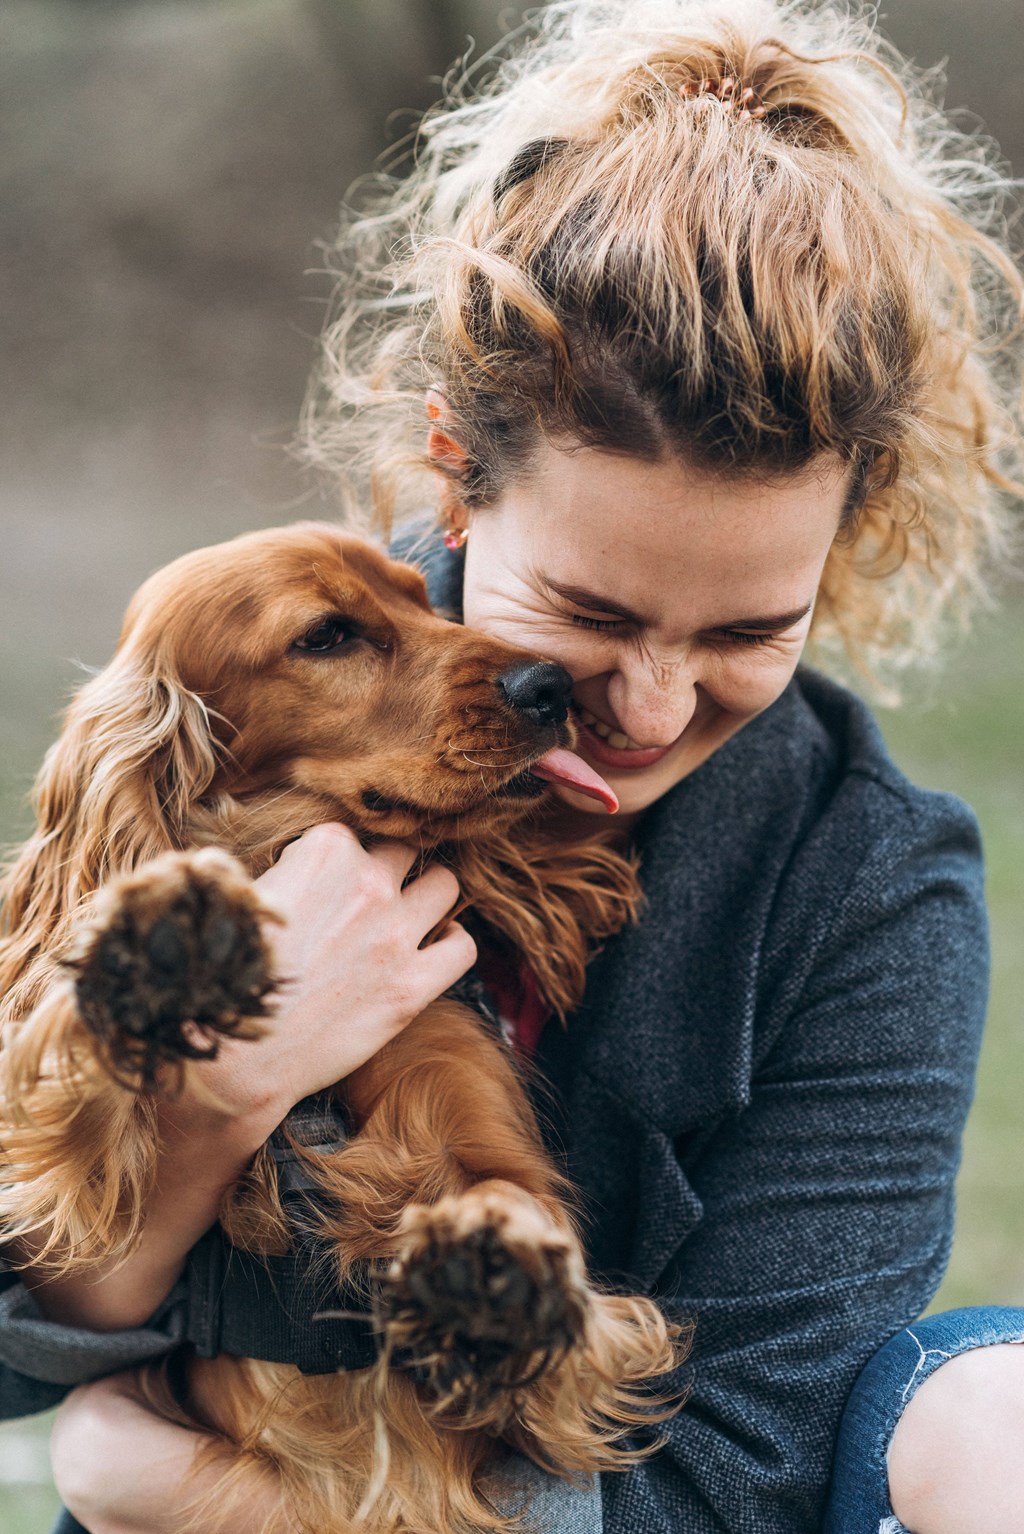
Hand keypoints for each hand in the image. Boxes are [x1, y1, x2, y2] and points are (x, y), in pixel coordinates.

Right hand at [178, 825, 475, 1130]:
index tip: (321, 888)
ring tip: (411, 916)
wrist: (235, 1055)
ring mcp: (397, 934)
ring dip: (428, 896)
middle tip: (368, 900)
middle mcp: (369, 883)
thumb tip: (293, 862)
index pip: (350, 835)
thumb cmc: (226, 976)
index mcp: (325, 851)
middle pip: (403, 851)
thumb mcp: (243, 896)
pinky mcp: (413, 986)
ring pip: (445, 885)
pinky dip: (452, 943)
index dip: (335, 862)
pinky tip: (433, 949)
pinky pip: (462, 947)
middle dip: (387, 871)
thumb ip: (280, 868)